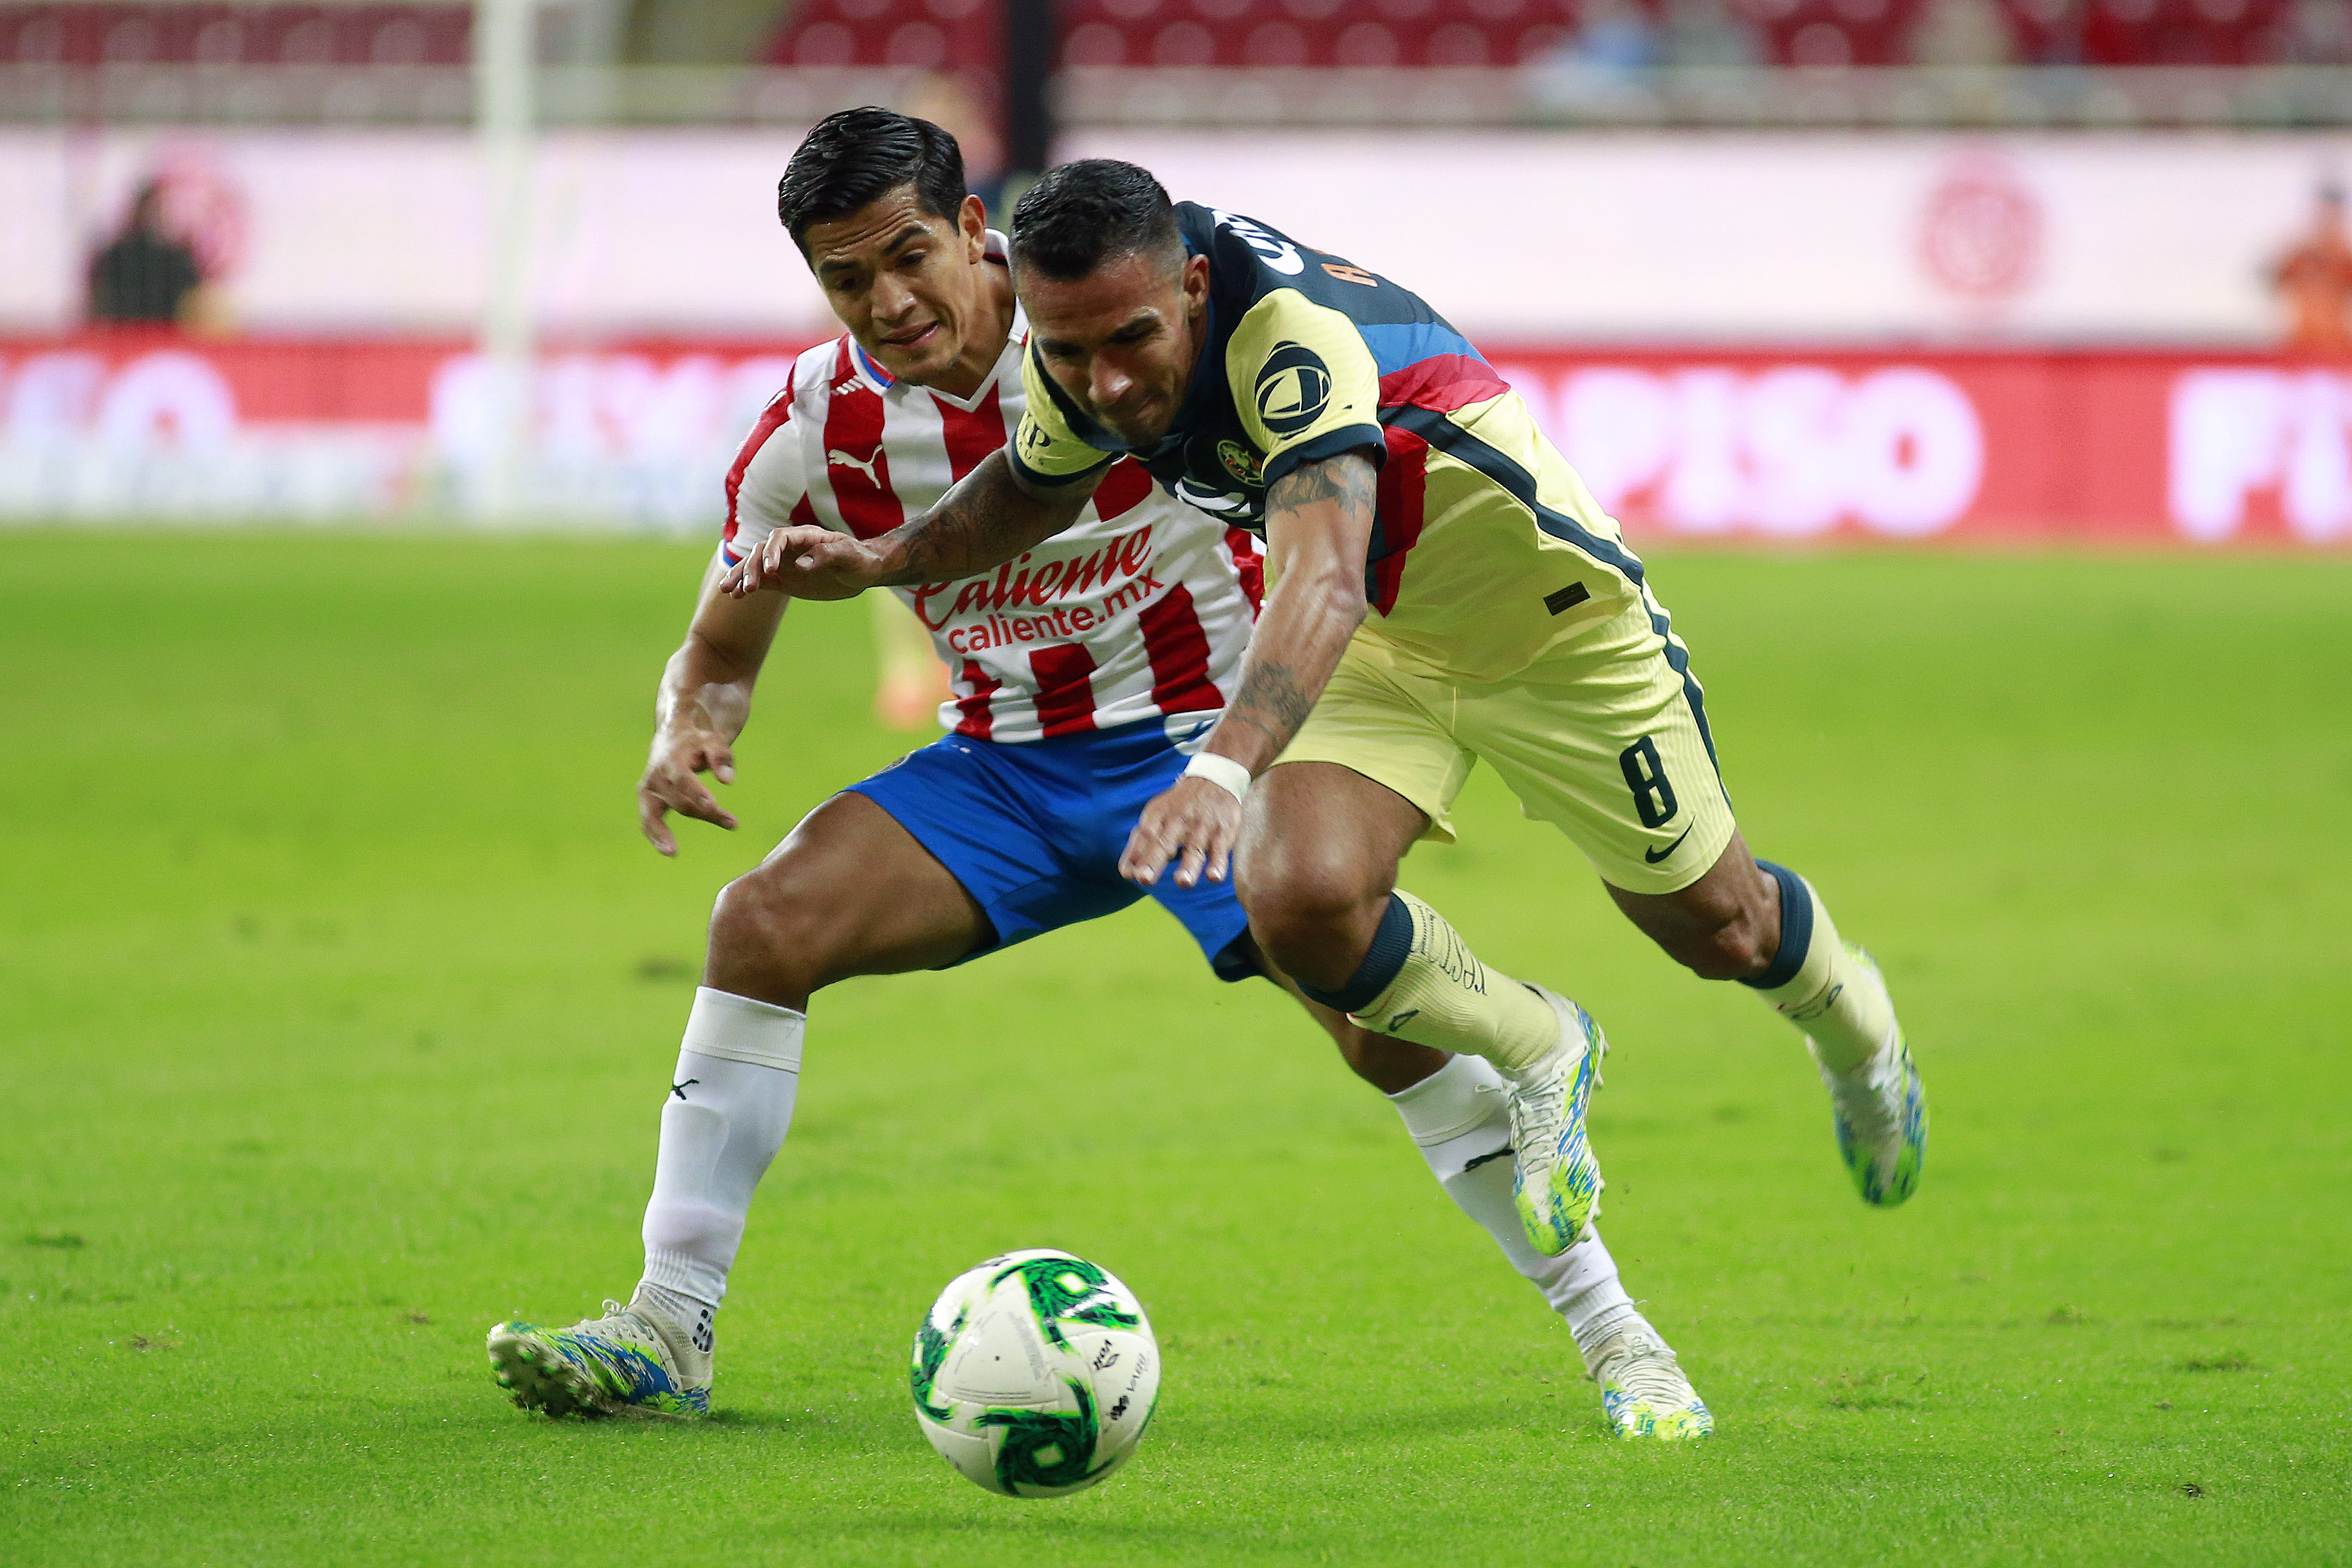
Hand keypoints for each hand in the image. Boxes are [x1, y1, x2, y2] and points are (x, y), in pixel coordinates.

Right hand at [637, 725, 739, 855]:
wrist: (672, 738)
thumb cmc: (697, 742)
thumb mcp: (713, 741)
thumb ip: (721, 758)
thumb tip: (728, 781)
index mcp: (671, 759)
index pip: (682, 778)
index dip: (696, 792)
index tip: (712, 805)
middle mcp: (655, 776)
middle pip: (679, 801)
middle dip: (706, 814)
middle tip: (733, 823)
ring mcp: (648, 789)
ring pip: (656, 815)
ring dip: (664, 834)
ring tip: (672, 852)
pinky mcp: (648, 801)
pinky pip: (647, 821)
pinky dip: (655, 836)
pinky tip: (669, 850)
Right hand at [722, 526, 889, 599]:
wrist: (863, 571)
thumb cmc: (859, 558)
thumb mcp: (849, 556)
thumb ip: (827, 555)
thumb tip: (800, 564)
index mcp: (805, 536)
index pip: (779, 538)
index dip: (772, 551)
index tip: (770, 569)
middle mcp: (790, 548)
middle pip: (762, 552)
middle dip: (752, 568)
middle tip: (748, 587)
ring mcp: (785, 564)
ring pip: (756, 566)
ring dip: (741, 576)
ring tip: (727, 591)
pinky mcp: (784, 579)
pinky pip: (762, 581)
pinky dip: (748, 586)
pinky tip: (735, 596)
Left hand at [1119, 775, 1243, 888]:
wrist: (1215, 779)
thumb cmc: (1179, 806)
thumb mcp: (1156, 816)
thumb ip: (1140, 844)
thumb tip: (1127, 873)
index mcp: (1157, 816)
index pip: (1143, 836)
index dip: (1135, 855)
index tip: (1130, 876)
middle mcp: (1178, 820)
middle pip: (1164, 843)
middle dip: (1153, 861)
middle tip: (1144, 878)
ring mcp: (1201, 826)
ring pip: (1194, 848)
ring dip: (1188, 867)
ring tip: (1183, 882)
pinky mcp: (1223, 832)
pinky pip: (1220, 849)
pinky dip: (1218, 864)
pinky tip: (1214, 877)